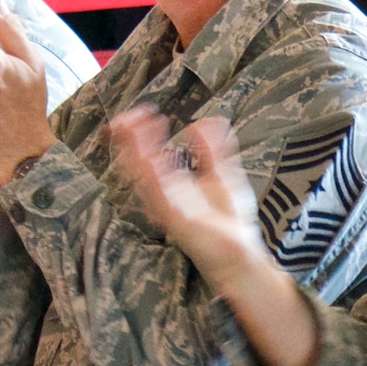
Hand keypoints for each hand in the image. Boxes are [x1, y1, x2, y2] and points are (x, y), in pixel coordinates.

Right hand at [112, 107, 266, 289]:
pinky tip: (146, 156)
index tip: (146, 112)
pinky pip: (158, 194)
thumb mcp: (223, 174)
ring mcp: (167, 207)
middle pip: (138, 163)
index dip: (144, 133)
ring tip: (130, 126)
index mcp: (173, 185)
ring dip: (134, 150)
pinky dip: (151, 174)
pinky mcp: (175, 219)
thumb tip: (200, 121)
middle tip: (126, 117)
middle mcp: (165, 195)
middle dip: (130, 139)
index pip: (150, 154)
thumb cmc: (230, 222)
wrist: (241, 254)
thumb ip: (212, 149)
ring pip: (143, 174)